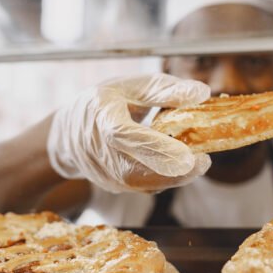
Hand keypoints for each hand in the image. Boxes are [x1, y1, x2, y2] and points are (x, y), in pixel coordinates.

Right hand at [47, 73, 210, 192]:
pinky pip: (145, 187)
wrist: (68, 133)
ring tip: (197, 160)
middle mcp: (100, 152)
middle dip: (175, 172)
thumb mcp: (131, 85)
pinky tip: (178, 164)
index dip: (157, 148)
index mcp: (102, 117)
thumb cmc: (105, 102)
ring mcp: (106, 174)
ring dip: (175, 176)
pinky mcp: (116, 187)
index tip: (189, 156)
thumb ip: (166, 89)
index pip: (127, 136)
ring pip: (144, 185)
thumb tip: (203, 92)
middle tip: (204, 160)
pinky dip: (166, 178)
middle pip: (137, 171)